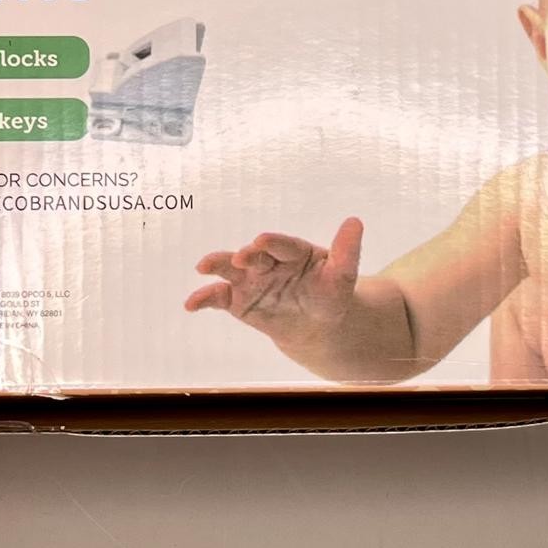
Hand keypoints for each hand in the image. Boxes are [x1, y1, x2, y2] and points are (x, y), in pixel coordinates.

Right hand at [184, 218, 364, 344]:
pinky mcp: (236, 299)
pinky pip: (218, 297)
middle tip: (242, 258)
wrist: (315, 325)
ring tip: (204, 266)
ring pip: (230, 269)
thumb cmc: (328, 295)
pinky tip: (191, 304)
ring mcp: (250, 279)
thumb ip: (346, 252)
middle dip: (247, 256)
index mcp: (293, 251)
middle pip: (255, 255)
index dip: (273, 243)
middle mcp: (267, 261)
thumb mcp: (342, 277)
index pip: (282, 245)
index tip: (263, 240)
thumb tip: (356, 222)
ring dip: (217, 264)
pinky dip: (203, 298)